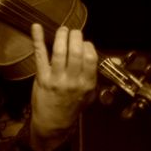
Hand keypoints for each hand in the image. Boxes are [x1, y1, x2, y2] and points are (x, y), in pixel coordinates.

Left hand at [29, 24, 97, 149]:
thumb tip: (114, 60)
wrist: (53, 122)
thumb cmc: (72, 106)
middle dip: (75, 36)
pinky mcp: (42, 78)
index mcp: (87, 83)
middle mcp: (73, 80)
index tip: (84, 43)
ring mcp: (56, 79)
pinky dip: (38, 39)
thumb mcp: (90, 94)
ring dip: (61, 36)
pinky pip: (40, 55)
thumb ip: (96, 75)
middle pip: (76, 51)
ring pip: (60, 51)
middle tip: (73, 32)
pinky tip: (36, 27)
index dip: (87, 45)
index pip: (90, 57)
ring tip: (63, 30)